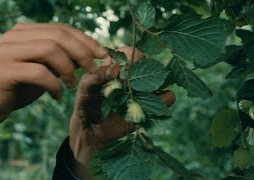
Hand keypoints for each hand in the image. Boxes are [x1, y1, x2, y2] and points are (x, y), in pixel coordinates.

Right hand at [0, 23, 107, 139]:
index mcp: (26, 32)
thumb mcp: (43, 69)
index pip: (63, 28)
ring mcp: (7, 51)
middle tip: (93, 70)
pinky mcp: (3, 71)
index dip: (86, 40)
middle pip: (59, 36)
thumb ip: (61, 59)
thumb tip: (89, 55)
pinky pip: (39, 73)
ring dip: (68, 69)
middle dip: (83, 53)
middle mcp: (15, 36)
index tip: (102, 54)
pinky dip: (54, 85)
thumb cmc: (17, 87)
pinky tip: (57, 95)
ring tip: (71, 85)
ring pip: (50, 49)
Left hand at [69, 47, 175, 178]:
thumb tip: (115, 69)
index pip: (130, 53)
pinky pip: (167, 97)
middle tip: (131, 84)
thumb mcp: (85, 89)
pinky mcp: (151, 106)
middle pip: (148, 63)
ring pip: (161, 77)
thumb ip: (96, 77)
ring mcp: (144, 90)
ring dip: (156, 82)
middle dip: (143, 70)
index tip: (120, 71)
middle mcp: (133, 76)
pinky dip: (165, 98)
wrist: (92, 130)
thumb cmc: (86, 105)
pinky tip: (150, 105)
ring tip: (140, 94)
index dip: (129, 58)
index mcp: (117, 67)